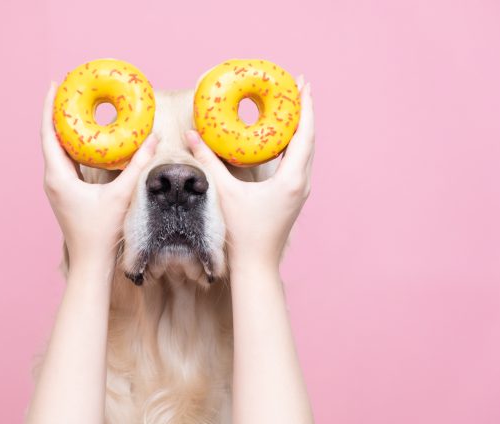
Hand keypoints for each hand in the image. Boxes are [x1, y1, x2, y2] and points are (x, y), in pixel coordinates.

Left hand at [40, 82, 158, 265]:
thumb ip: (138, 166)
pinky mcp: (66, 192)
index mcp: (58, 177)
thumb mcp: (122, 195)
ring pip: (59, 149)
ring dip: (67, 128)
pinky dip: (75, 145)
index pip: (49, 133)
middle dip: (59, 112)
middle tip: (70, 89)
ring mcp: (59, 186)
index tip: (54, 84)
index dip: (49, 107)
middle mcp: (53, 179)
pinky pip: (66, 161)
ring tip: (78, 106)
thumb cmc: (102, 233)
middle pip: (52, 137)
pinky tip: (87, 138)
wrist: (91, 263)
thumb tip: (154, 138)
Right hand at [185, 77, 314, 267]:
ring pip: (305, 152)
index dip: (304, 106)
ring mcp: (299, 191)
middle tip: (296, 87)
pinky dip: (293, 145)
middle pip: (309, 139)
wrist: (256, 266)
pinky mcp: (293, 197)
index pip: (304, 134)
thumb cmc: (242, 233)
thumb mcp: (223, 193)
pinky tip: (280, 139)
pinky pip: (298, 163)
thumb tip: (190, 134)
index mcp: (291, 179)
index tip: (302, 83)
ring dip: (300, 128)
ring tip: (290, 107)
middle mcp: (301, 183)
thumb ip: (208, 161)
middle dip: (303, 111)